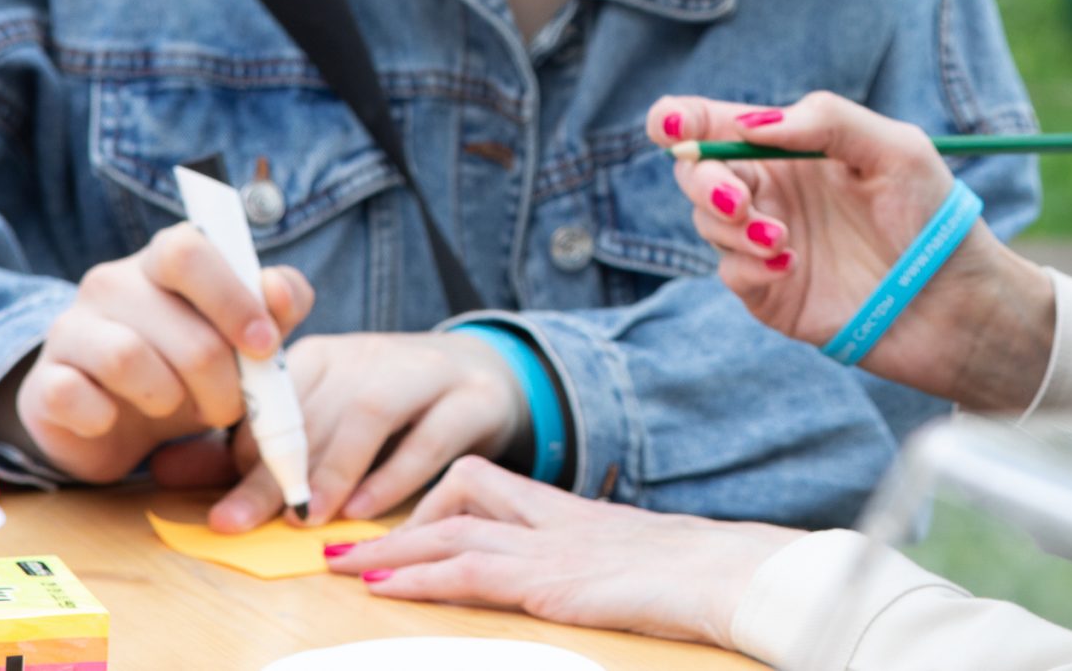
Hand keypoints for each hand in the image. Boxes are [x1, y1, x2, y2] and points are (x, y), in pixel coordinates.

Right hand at [17, 222, 312, 484]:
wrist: (117, 423)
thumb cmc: (192, 366)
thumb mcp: (247, 337)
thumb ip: (281, 305)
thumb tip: (278, 289)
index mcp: (164, 259)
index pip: (188, 249)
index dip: (232, 297)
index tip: (265, 346)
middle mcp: (111, 282)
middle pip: (173, 318)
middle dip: (217, 373)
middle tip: (231, 404)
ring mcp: (70, 328)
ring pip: (126, 358)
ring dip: (168, 398)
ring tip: (175, 409)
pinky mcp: (42, 382)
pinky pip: (74, 396)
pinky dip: (105, 418)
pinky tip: (114, 420)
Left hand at [150, 331, 523, 530]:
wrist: (487, 376)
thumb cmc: (388, 410)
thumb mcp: (319, 420)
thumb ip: (245, 450)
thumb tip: (162, 468)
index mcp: (328, 355)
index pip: (277, 387)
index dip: (247, 443)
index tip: (222, 498)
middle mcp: (373, 355)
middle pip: (318, 408)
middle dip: (273, 472)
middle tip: (236, 524)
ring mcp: (427, 373)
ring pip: (371, 412)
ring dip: (334, 468)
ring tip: (306, 517)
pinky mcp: (473, 401)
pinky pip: (433, 435)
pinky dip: (396, 474)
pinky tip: (367, 509)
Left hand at [326, 456, 797, 646]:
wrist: (728, 572)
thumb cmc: (697, 574)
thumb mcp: (634, 562)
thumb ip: (596, 562)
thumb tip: (583, 580)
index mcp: (571, 513)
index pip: (490, 484)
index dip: (437, 499)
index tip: (401, 525)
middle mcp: (552, 519)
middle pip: (460, 491)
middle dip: (399, 516)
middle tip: (347, 541)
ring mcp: (549, 546)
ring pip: (450, 528)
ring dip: (389, 548)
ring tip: (343, 564)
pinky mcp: (549, 580)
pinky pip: (469, 569)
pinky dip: (419, 577)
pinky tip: (386, 589)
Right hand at [647, 92, 1057, 413]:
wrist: (956, 302)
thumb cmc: (933, 216)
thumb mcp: (895, 148)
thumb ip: (826, 120)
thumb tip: (753, 123)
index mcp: (793, 147)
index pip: (716, 123)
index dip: (678, 119)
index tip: (672, 125)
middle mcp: (772, 191)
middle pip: (695, 172)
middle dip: (702, 180)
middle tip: (740, 198)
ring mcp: (767, 243)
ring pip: (706, 222)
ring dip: (731, 225)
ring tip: (784, 238)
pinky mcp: (771, 294)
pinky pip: (730, 273)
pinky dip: (748, 266)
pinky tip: (790, 265)